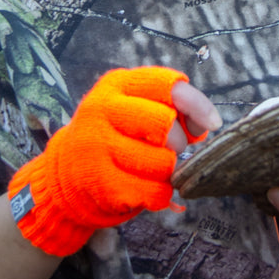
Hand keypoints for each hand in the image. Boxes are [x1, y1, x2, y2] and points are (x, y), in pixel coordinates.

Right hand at [9, 67, 219, 255]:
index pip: (167, 85)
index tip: (212, 124)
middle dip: (178, 143)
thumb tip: (206, 124)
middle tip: (170, 151)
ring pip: (162, 162)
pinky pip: (153, 192)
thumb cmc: (116, 138)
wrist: (66, 175)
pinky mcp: (99, 181)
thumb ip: (173, 109)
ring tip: (153, 171)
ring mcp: (96, 145)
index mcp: (116, 84)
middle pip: (165, 124)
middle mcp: (101, 109)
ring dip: (169, 172)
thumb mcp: (135, 110)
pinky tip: (146, 189)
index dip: (197, 104)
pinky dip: (160, 195)